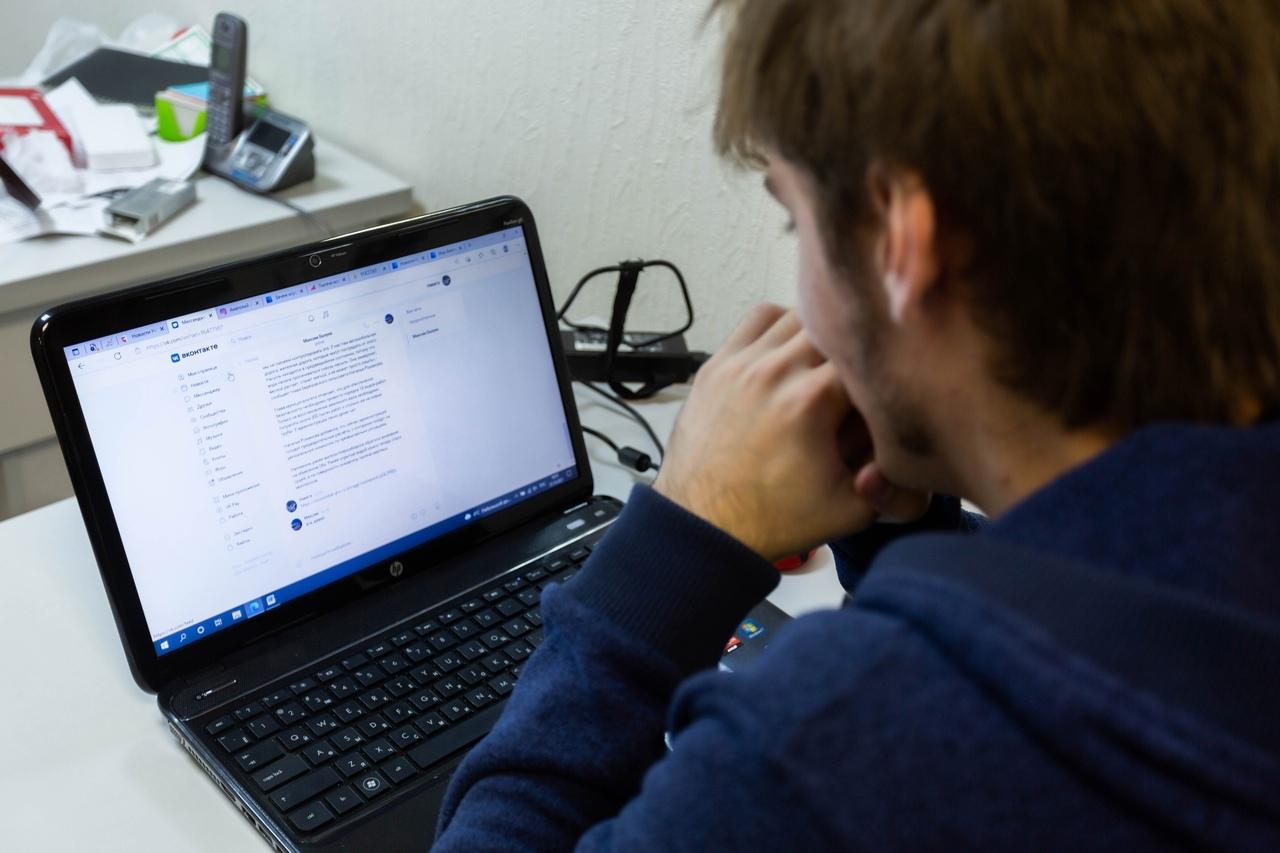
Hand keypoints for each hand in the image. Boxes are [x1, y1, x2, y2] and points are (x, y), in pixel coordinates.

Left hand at [654, 305, 926, 560]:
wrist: (706, 525)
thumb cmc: (775, 517)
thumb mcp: (853, 508)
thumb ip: (896, 474)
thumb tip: (922, 441)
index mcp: (811, 401)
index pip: (870, 356)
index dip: (886, 369)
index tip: (889, 385)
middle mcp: (775, 372)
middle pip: (837, 327)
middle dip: (856, 349)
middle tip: (862, 373)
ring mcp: (741, 363)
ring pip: (799, 314)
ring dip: (820, 333)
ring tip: (828, 365)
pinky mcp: (716, 364)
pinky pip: (758, 318)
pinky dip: (780, 326)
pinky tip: (790, 353)